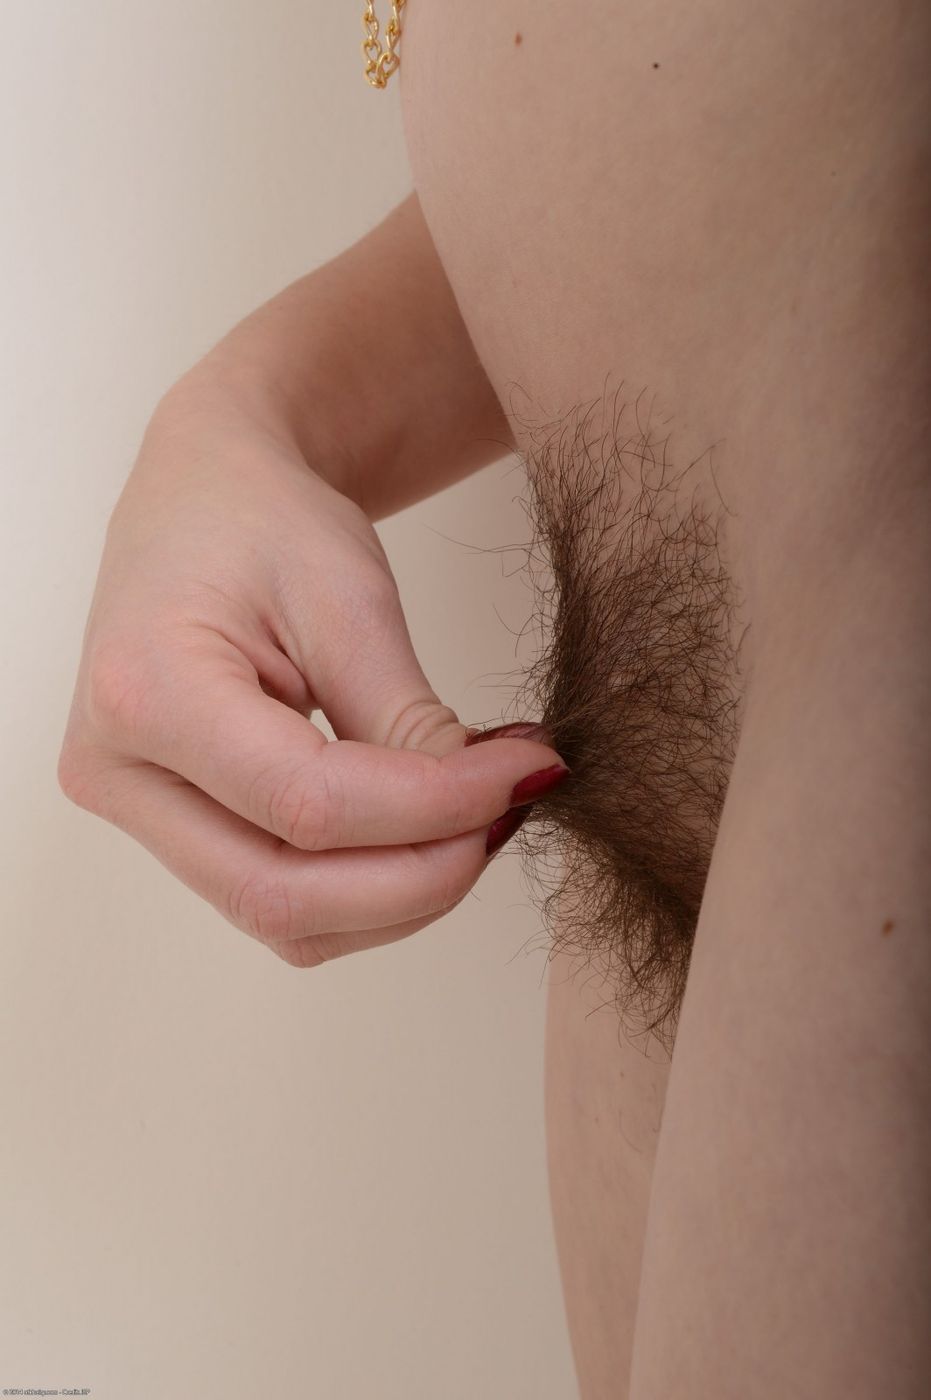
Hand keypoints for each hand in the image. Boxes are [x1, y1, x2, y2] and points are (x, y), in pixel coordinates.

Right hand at [57, 380, 566, 966]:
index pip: (306, 803)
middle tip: (506, 817)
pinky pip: (281, 904)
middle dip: (420, 878)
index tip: (527, 773)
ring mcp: (136, 811)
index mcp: (145, 692)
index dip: (433, 808)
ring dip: (401, 894)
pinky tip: (424, 833)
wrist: (204, 498)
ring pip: (285, 923)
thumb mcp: (348, 596)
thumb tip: (492, 807)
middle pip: (281, 895)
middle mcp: (118, 772)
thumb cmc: (262, 520)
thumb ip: (410, 718)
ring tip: (474, 818)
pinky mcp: (173, 829)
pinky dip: (370, 888)